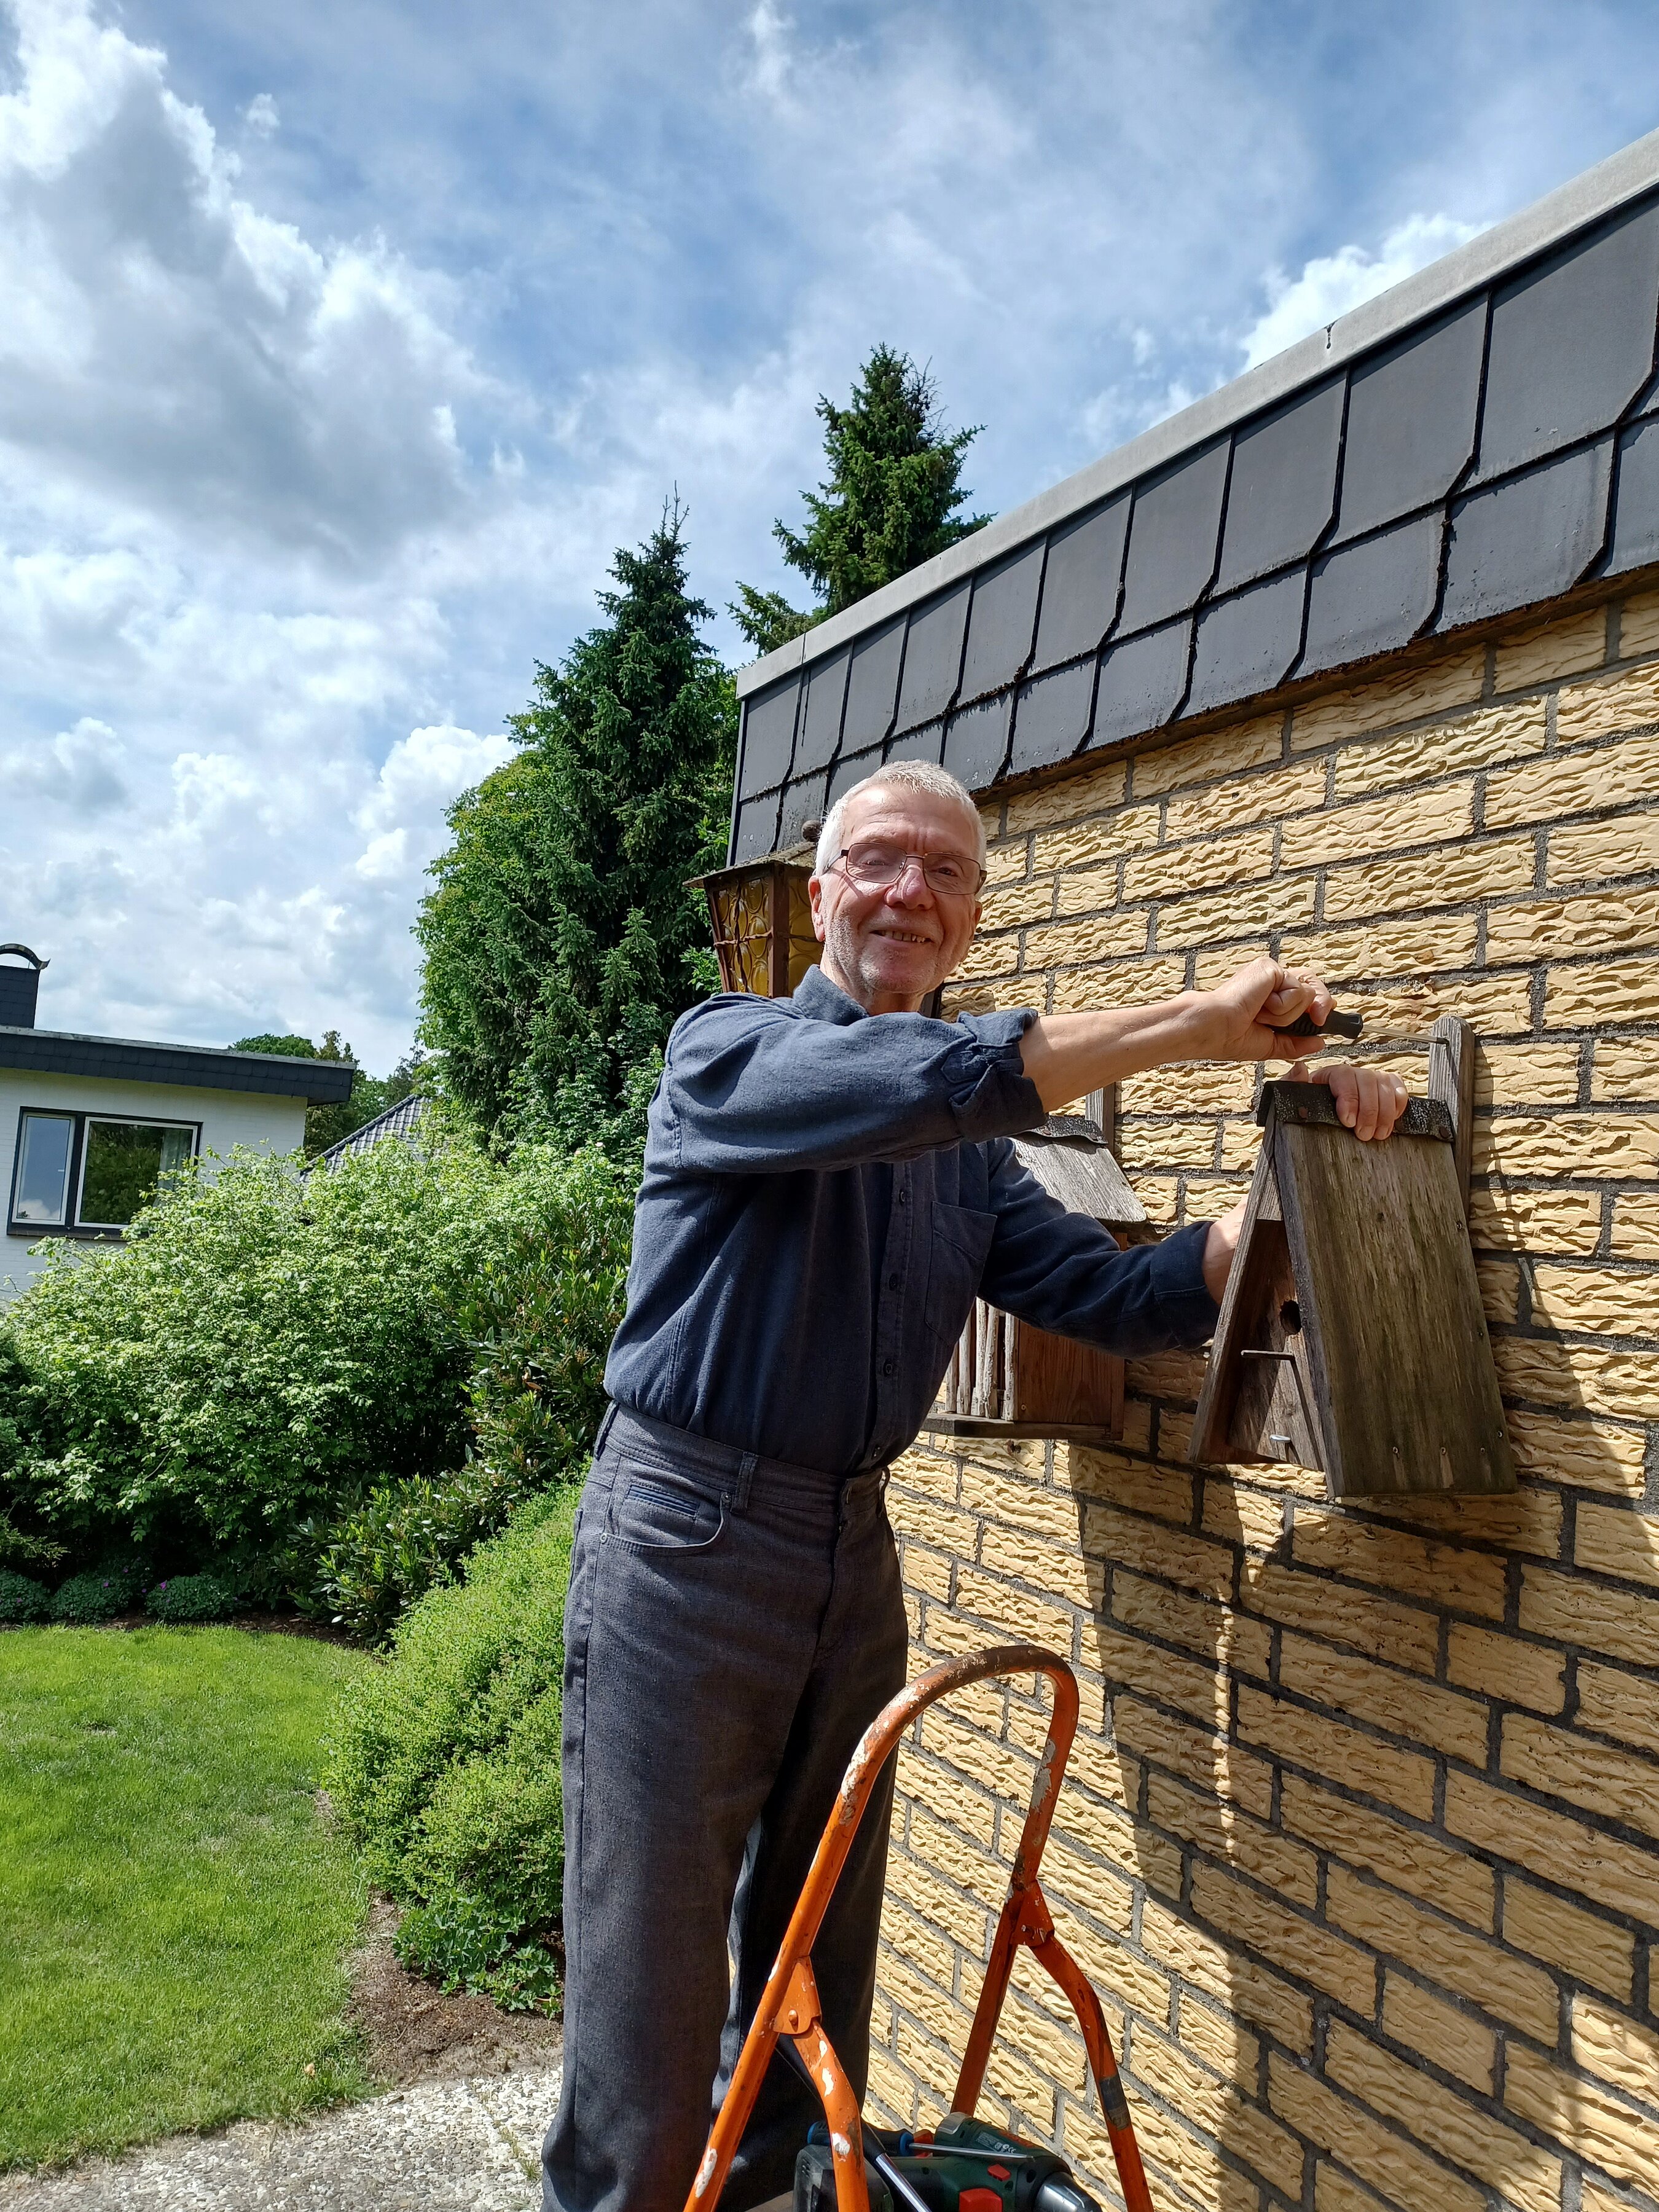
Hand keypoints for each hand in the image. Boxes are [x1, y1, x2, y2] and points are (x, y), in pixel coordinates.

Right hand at [1187, 956, 1333, 1063]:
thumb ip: (1296, 1043)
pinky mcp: (1269, 968)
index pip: (1305, 992)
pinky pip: (1296, 990)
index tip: (1321, 1020)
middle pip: (1313, 984)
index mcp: (1270, 995)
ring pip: (1306, 992)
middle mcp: (1271, 981)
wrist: (1213, 1030)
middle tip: (1314, 1020)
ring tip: (1262, 1016)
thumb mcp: (1271, 1045)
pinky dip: (1282, 1007)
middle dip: (1320, 1005)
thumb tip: (1319, 1042)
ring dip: (1287, 1015)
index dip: (1319, 1004)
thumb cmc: (1230, 1036)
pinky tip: (1260, 1008)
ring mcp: (1270, 972)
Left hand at [1284, 1057, 1408, 1140]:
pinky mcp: (1387, 1088)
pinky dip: (1399, 1104)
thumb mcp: (1296, 1099)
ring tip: (1377, 1135)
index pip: (1344, 1077)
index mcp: (1331, 1074)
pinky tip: (1391, 1122)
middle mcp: (1354, 1074)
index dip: (1350, 1098)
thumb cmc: (1312, 1108)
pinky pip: (1398, 1089)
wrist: (1324, 1118)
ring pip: (1385, 1086)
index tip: (1348, 1121)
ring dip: (1385, 1112)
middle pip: (1368, 1081)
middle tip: (1364, 1135)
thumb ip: (1293, 1084)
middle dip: (1368, 1111)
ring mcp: (1372, 1079)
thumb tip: (1300, 1069)